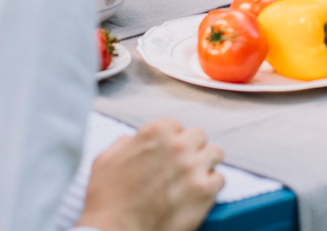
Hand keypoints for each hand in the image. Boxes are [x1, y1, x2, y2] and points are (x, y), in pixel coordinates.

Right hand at [78, 118, 224, 230]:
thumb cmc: (107, 201)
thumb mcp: (105, 160)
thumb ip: (125, 144)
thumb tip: (134, 140)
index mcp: (155, 133)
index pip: (176, 125)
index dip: (171, 141)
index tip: (167, 153)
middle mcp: (178, 145)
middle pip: (198, 136)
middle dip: (191, 149)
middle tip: (183, 165)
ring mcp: (194, 168)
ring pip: (214, 154)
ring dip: (206, 164)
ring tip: (195, 177)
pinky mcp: (205, 191)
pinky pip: (220, 179)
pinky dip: (211, 186)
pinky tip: (199, 194)